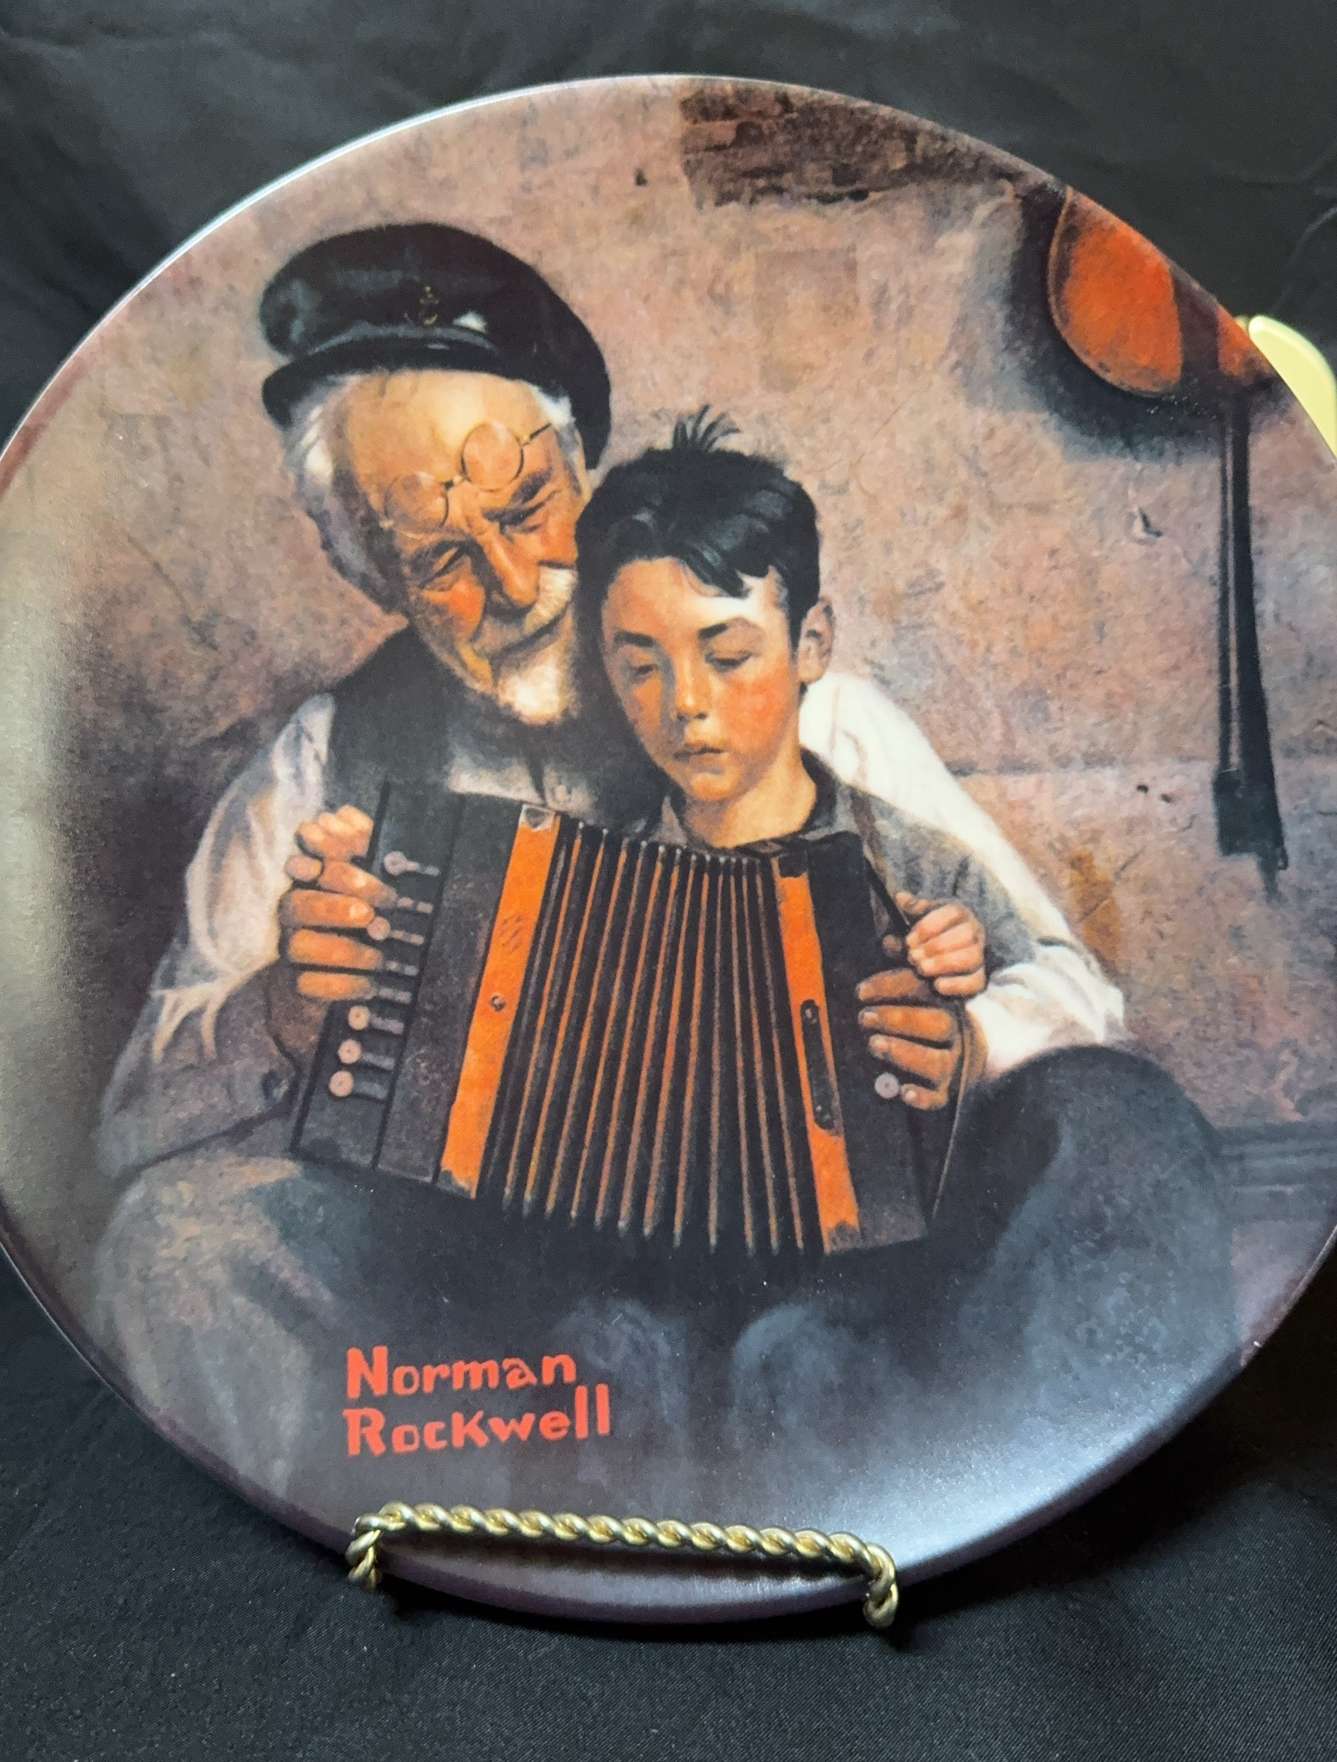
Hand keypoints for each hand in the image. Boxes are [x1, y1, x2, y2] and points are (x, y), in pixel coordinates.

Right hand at [265, 805, 397, 1062]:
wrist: (337, 984)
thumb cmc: (355, 922)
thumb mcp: (366, 880)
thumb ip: (360, 844)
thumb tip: (344, 813)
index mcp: (310, 884)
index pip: (308, 862)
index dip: (329, 860)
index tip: (362, 866)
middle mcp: (295, 915)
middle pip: (297, 903)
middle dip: (335, 906)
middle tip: (371, 913)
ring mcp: (292, 952)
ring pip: (301, 945)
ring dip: (344, 949)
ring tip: (378, 955)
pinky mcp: (296, 988)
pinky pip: (310, 986)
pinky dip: (343, 985)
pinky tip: (369, 984)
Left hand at [855, 941, 962, 1110]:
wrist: (977, 1057)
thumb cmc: (937, 1018)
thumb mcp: (926, 992)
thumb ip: (905, 970)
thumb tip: (888, 940)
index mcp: (951, 1005)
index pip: (924, 992)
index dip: (892, 987)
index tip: (860, 991)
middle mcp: (958, 1034)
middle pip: (935, 1023)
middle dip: (899, 1018)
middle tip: (865, 1016)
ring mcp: (955, 1065)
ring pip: (936, 1061)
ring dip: (904, 1052)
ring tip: (875, 1044)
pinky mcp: (949, 1093)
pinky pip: (939, 1098)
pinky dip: (922, 1097)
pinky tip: (903, 1092)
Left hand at [886, 891, 986, 999]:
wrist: (942, 952)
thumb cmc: (929, 931)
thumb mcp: (920, 915)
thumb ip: (912, 908)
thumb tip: (900, 897)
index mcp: (960, 912)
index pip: (952, 913)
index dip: (928, 928)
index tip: (909, 940)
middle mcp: (975, 931)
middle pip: (966, 936)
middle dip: (935, 947)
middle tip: (913, 956)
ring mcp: (980, 955)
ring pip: (972, 958)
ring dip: (943, 964)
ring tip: (921, 969)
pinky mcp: (979, 978)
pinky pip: (976, 982)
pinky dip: (956, 985)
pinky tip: (936, 984)